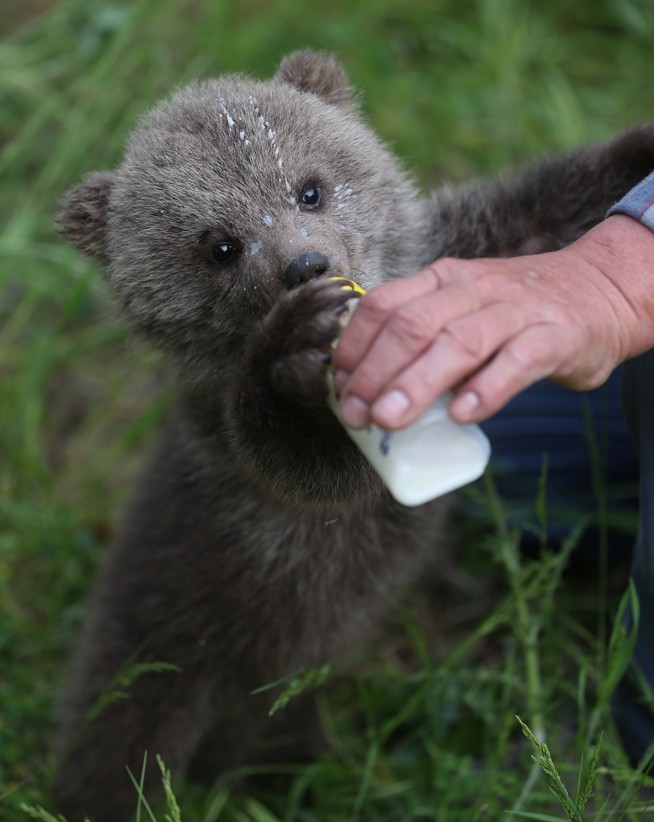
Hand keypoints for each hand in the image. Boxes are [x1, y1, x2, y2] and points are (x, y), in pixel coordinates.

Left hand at [332, 215, 653, 428]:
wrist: (601, 291)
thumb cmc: (515, 313)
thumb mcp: (463, 309)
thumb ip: (423, 340)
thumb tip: (368, 391)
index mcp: (444, 280)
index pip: (385, 304)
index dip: (356, 345)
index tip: (339, 386)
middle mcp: (475, 289)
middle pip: (413, 325)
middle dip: (376, 371)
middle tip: (356, 415)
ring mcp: (516, 311)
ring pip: (459, 342)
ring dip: (418, 383)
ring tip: (389, 420)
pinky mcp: (555, 337)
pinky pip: (517, 362)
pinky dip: (487, 388)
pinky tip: (462, 415)